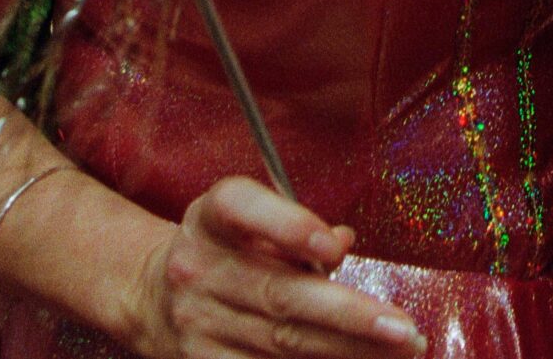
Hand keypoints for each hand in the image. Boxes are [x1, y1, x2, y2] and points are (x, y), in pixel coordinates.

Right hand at [125, 177, 423, 358]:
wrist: (149, 296)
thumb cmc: (223, 249)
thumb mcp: (249, 219)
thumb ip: (297, 228)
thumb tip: (342, 241)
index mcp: (211, 217)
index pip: (242, 207)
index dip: (290, 226)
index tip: (336, 247)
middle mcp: (199, 268)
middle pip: (279, 294)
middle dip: (349, 315)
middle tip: (403, 329)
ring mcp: (198, 323)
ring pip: (282, 343)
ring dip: (348, 351)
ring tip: (400, 351)